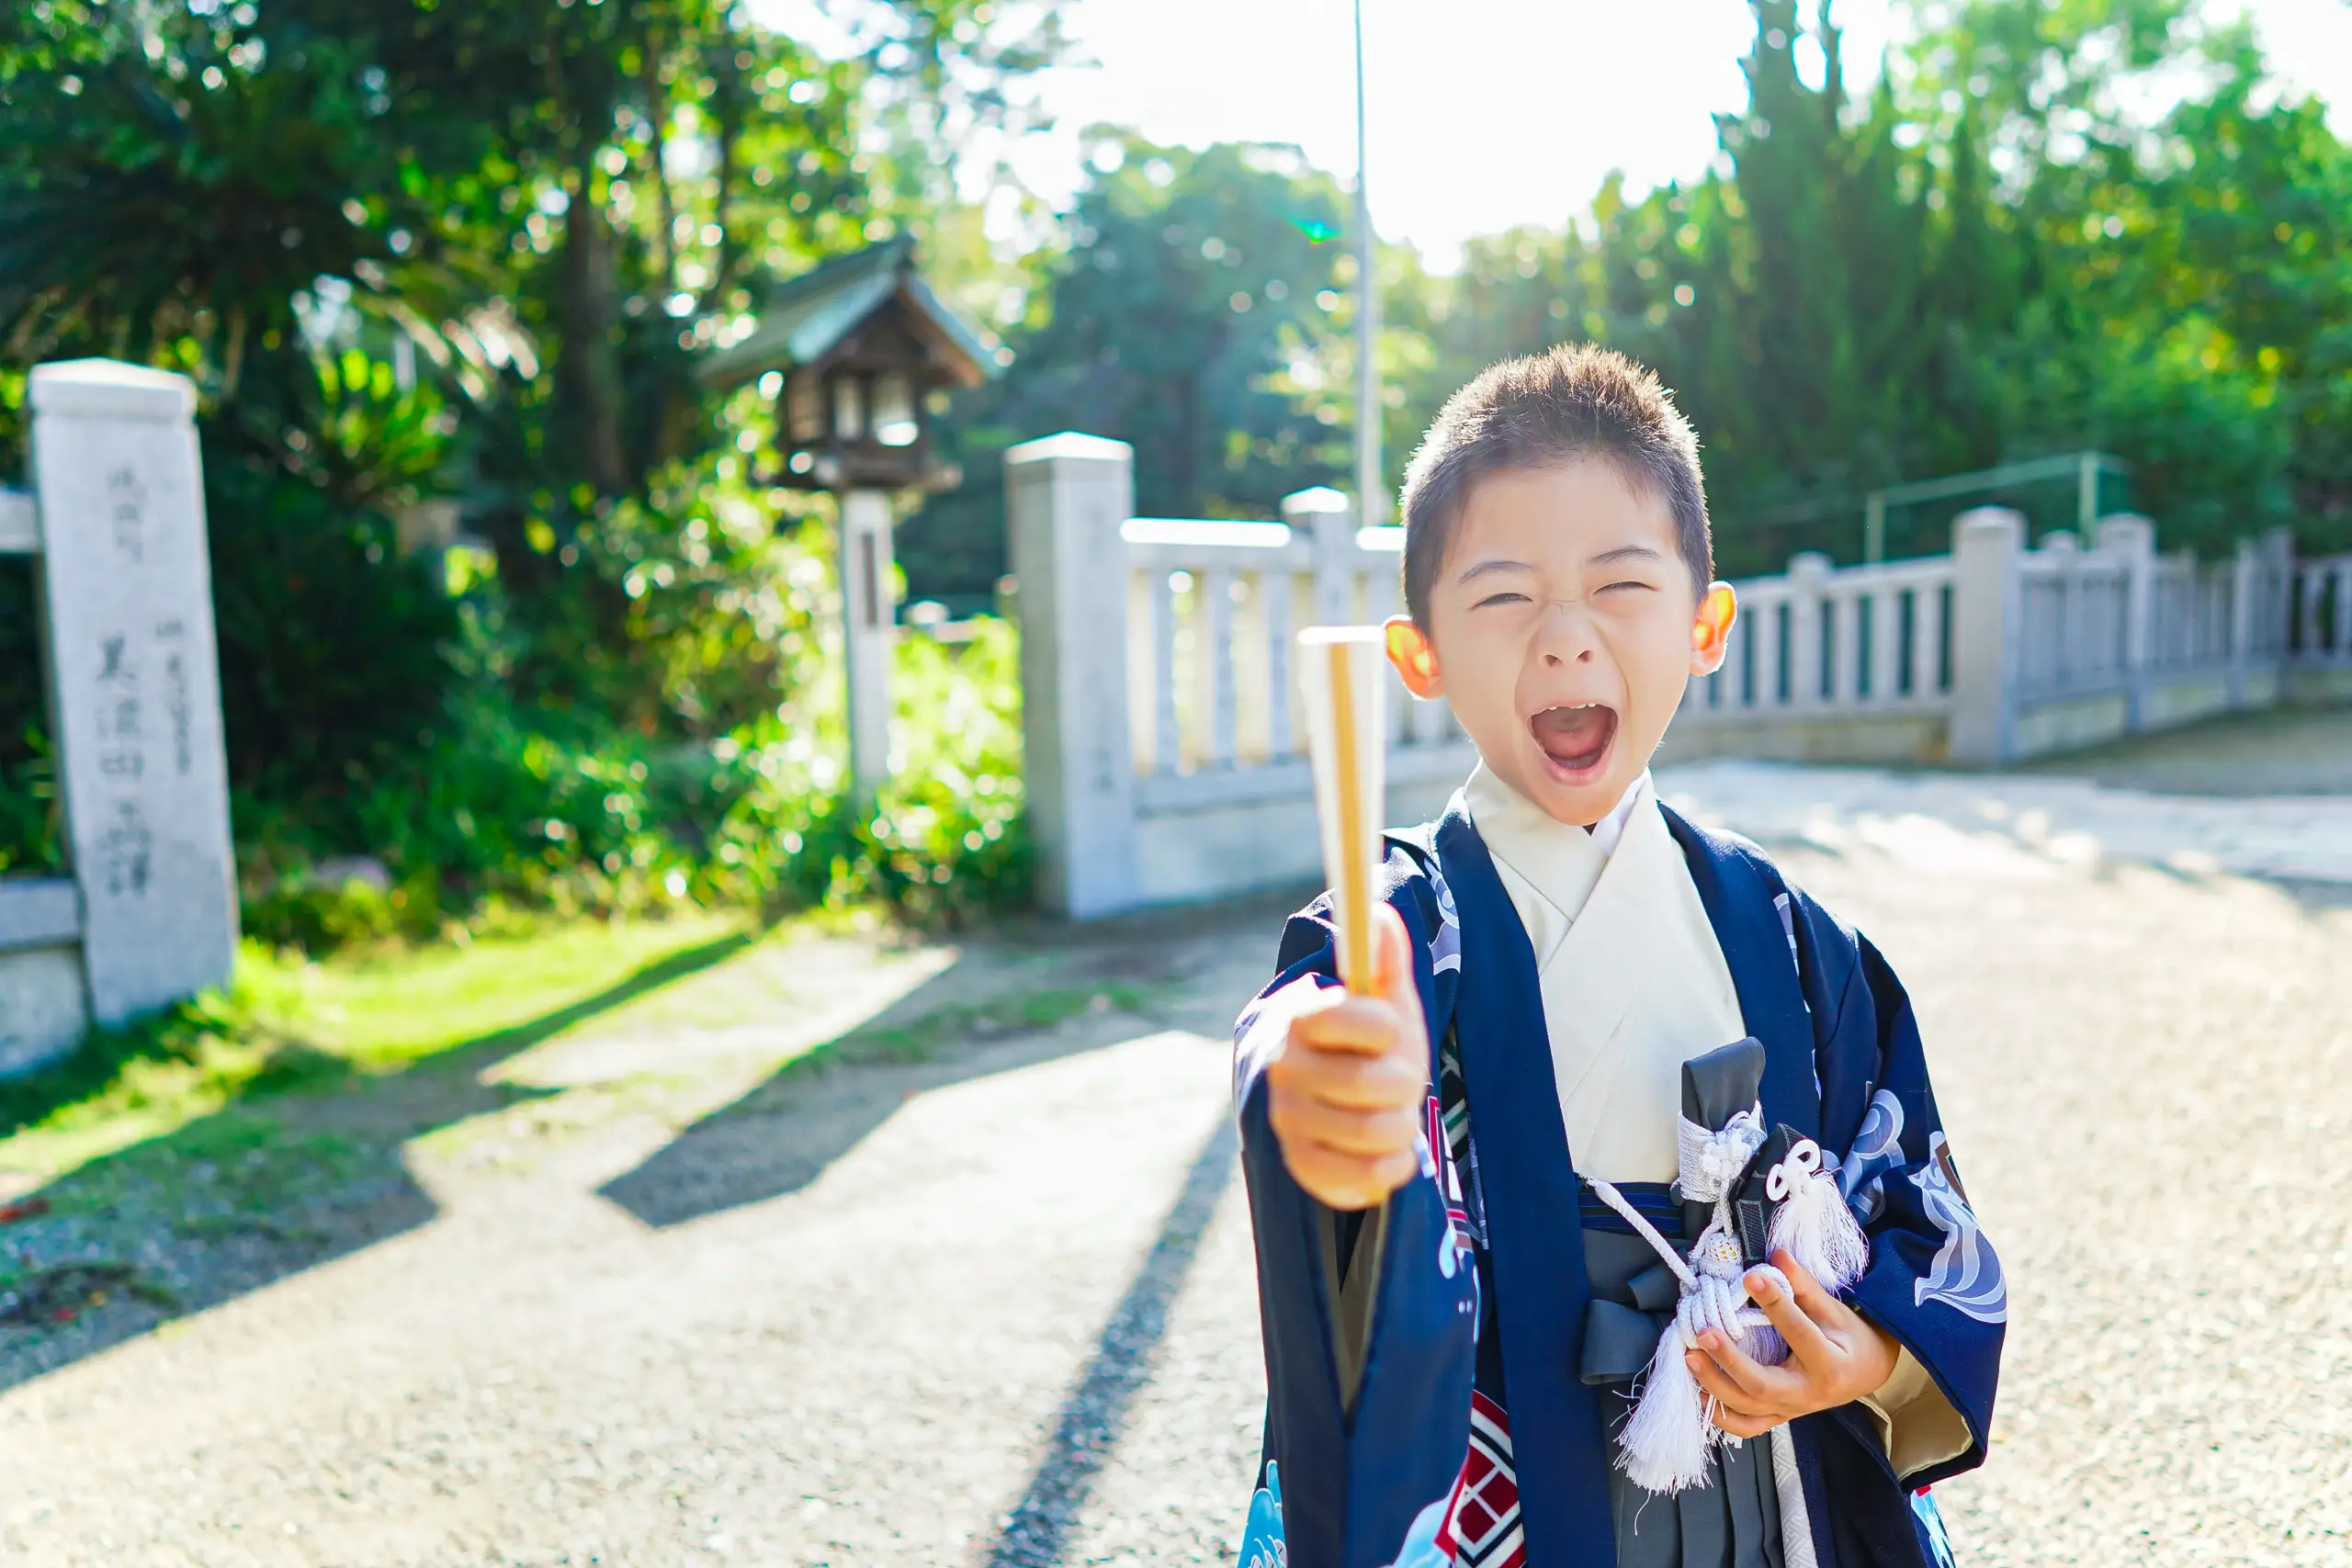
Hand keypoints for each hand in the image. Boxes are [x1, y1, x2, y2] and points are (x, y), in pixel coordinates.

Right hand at [1265, 904, 1428, 1211]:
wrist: (1335, 1097)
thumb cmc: (1368, 1042)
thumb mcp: (1385, 1000)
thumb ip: (1384, 960)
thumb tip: (1380, 913)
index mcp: (1301, 1018)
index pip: (1356, 1020)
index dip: (1386, 1028)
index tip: (1385, 1030)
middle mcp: (1285, 1069)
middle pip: (1374, 1085)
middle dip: (1404, 1083)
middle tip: (1397, 1080)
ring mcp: (1288, 1120)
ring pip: (1374, 1135)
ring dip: (1400, 1126)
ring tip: (1391, 1114)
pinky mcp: (1300, 1165)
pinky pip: (1363, 1179)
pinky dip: (1389, 1168)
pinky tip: (1383, 1151)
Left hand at [1685, 1250, 1899, 1437]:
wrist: (1865, 1372)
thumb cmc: (1847, 1337)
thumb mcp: (1832, 1309)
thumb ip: (1802, 1285)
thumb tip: (1776, 1253)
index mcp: (1830, 1363)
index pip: (1798, 1333)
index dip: (1775, 1303)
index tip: (1751, 1277)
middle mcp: (1809, 1394)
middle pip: (1763, 1385)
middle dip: (1730, 1361)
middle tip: (1704, 1333)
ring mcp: (1791, 1411)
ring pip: (1748, 1410)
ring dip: (1715, 1385)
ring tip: (1689, 1357)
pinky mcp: (1778, 1418)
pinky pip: (1744, 1426)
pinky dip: (1718, 1415)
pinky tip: (1695, 1393)